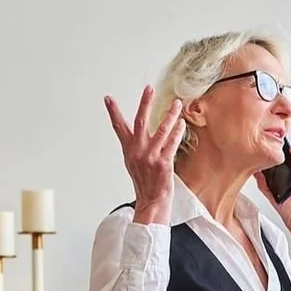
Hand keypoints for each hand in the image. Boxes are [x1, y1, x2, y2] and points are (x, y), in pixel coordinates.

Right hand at [104, 86, 184, 224]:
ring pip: (161, 130)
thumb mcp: (132, 163)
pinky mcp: (163, 163)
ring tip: (177, 104)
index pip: (118, 127)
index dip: (113, 113)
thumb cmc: (144, 182)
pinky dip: (177, 132)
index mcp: (129, 150)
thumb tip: (134, 132)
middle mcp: (138, 151)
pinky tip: (181, 123)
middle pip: (140, 122)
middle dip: (145, 103)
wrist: (151, 201)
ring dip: (170, 115)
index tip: (108, 98)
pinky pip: (171, 144)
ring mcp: (150, 157)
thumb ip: (133, 146)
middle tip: (149, 88)